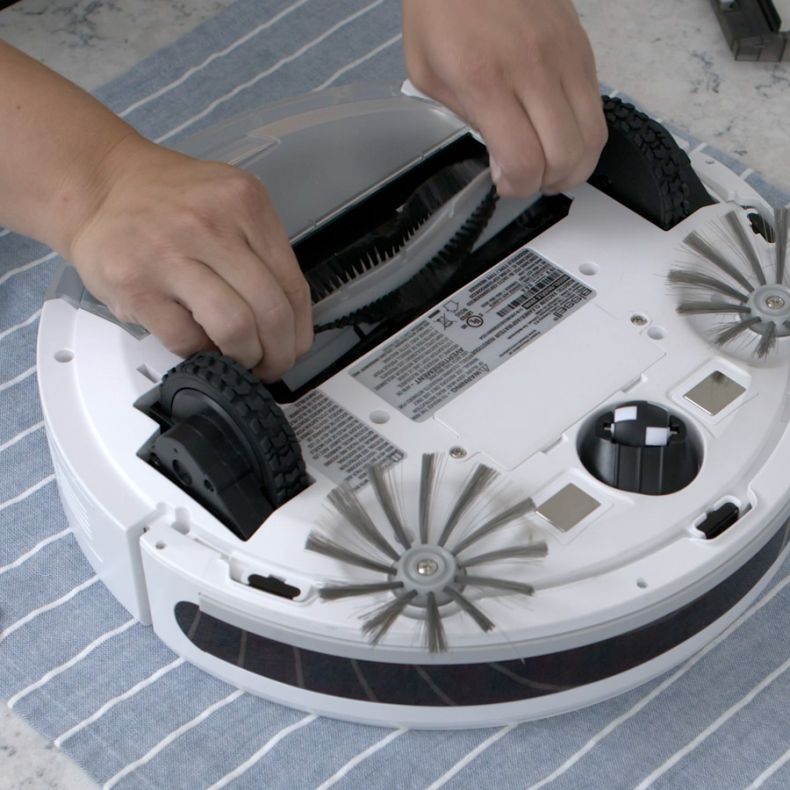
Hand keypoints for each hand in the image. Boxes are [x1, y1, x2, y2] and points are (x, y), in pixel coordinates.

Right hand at [67, 135, 312, 381]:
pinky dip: (200, 353)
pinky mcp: (136, 285)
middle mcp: (210, 224)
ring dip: (245, 358)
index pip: (293, 286)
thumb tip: (287, 323)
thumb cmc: (166, 202)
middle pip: (270, 311)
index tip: (294, 348)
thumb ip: (260, 253)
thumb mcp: (228, 205)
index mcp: (244, 204)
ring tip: (241, 360)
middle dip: (278, 354)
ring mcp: (170, 254)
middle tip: (271, 365)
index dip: (299, 331)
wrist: (101, 186)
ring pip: (235, 328)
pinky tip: (200, 346)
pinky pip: (186, 339)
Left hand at [402, 0, 606, 196]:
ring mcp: (565, 57)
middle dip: (548, 183)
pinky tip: (559, 132)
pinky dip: (582, 133)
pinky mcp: (583, 48)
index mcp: (487, 81)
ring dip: (574, 165)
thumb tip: (500, 155)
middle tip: (529, 178)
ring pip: (593, 138)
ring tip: (549, 164)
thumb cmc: (442, 8)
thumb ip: (464, 118)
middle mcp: (534, 71)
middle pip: (568, 157)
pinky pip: (597, 108)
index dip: (518, 188)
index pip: (524, 161)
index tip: (505, 183)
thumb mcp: (428, 73)